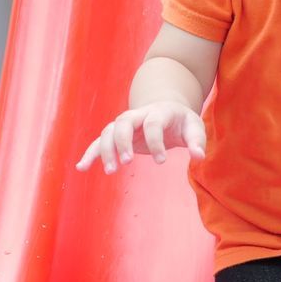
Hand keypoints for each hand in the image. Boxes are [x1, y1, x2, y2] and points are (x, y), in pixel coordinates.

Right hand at [75, 100, 206, 173]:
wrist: (166, 110)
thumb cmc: (182, 122)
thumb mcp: (194, 127)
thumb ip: (197, 141)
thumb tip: (199, 156)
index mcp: (158, 112)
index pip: (153, 123)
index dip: (155, 141)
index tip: (161, 161)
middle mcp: (138, 115)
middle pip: (123, 122)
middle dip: (122, 141)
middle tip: (127, 162)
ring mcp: (125, 124)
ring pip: (108, 131)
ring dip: (106, 149)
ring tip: (111, 171)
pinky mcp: (117, 135)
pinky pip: (99, 141)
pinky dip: (90, 153)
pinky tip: (82, 167)